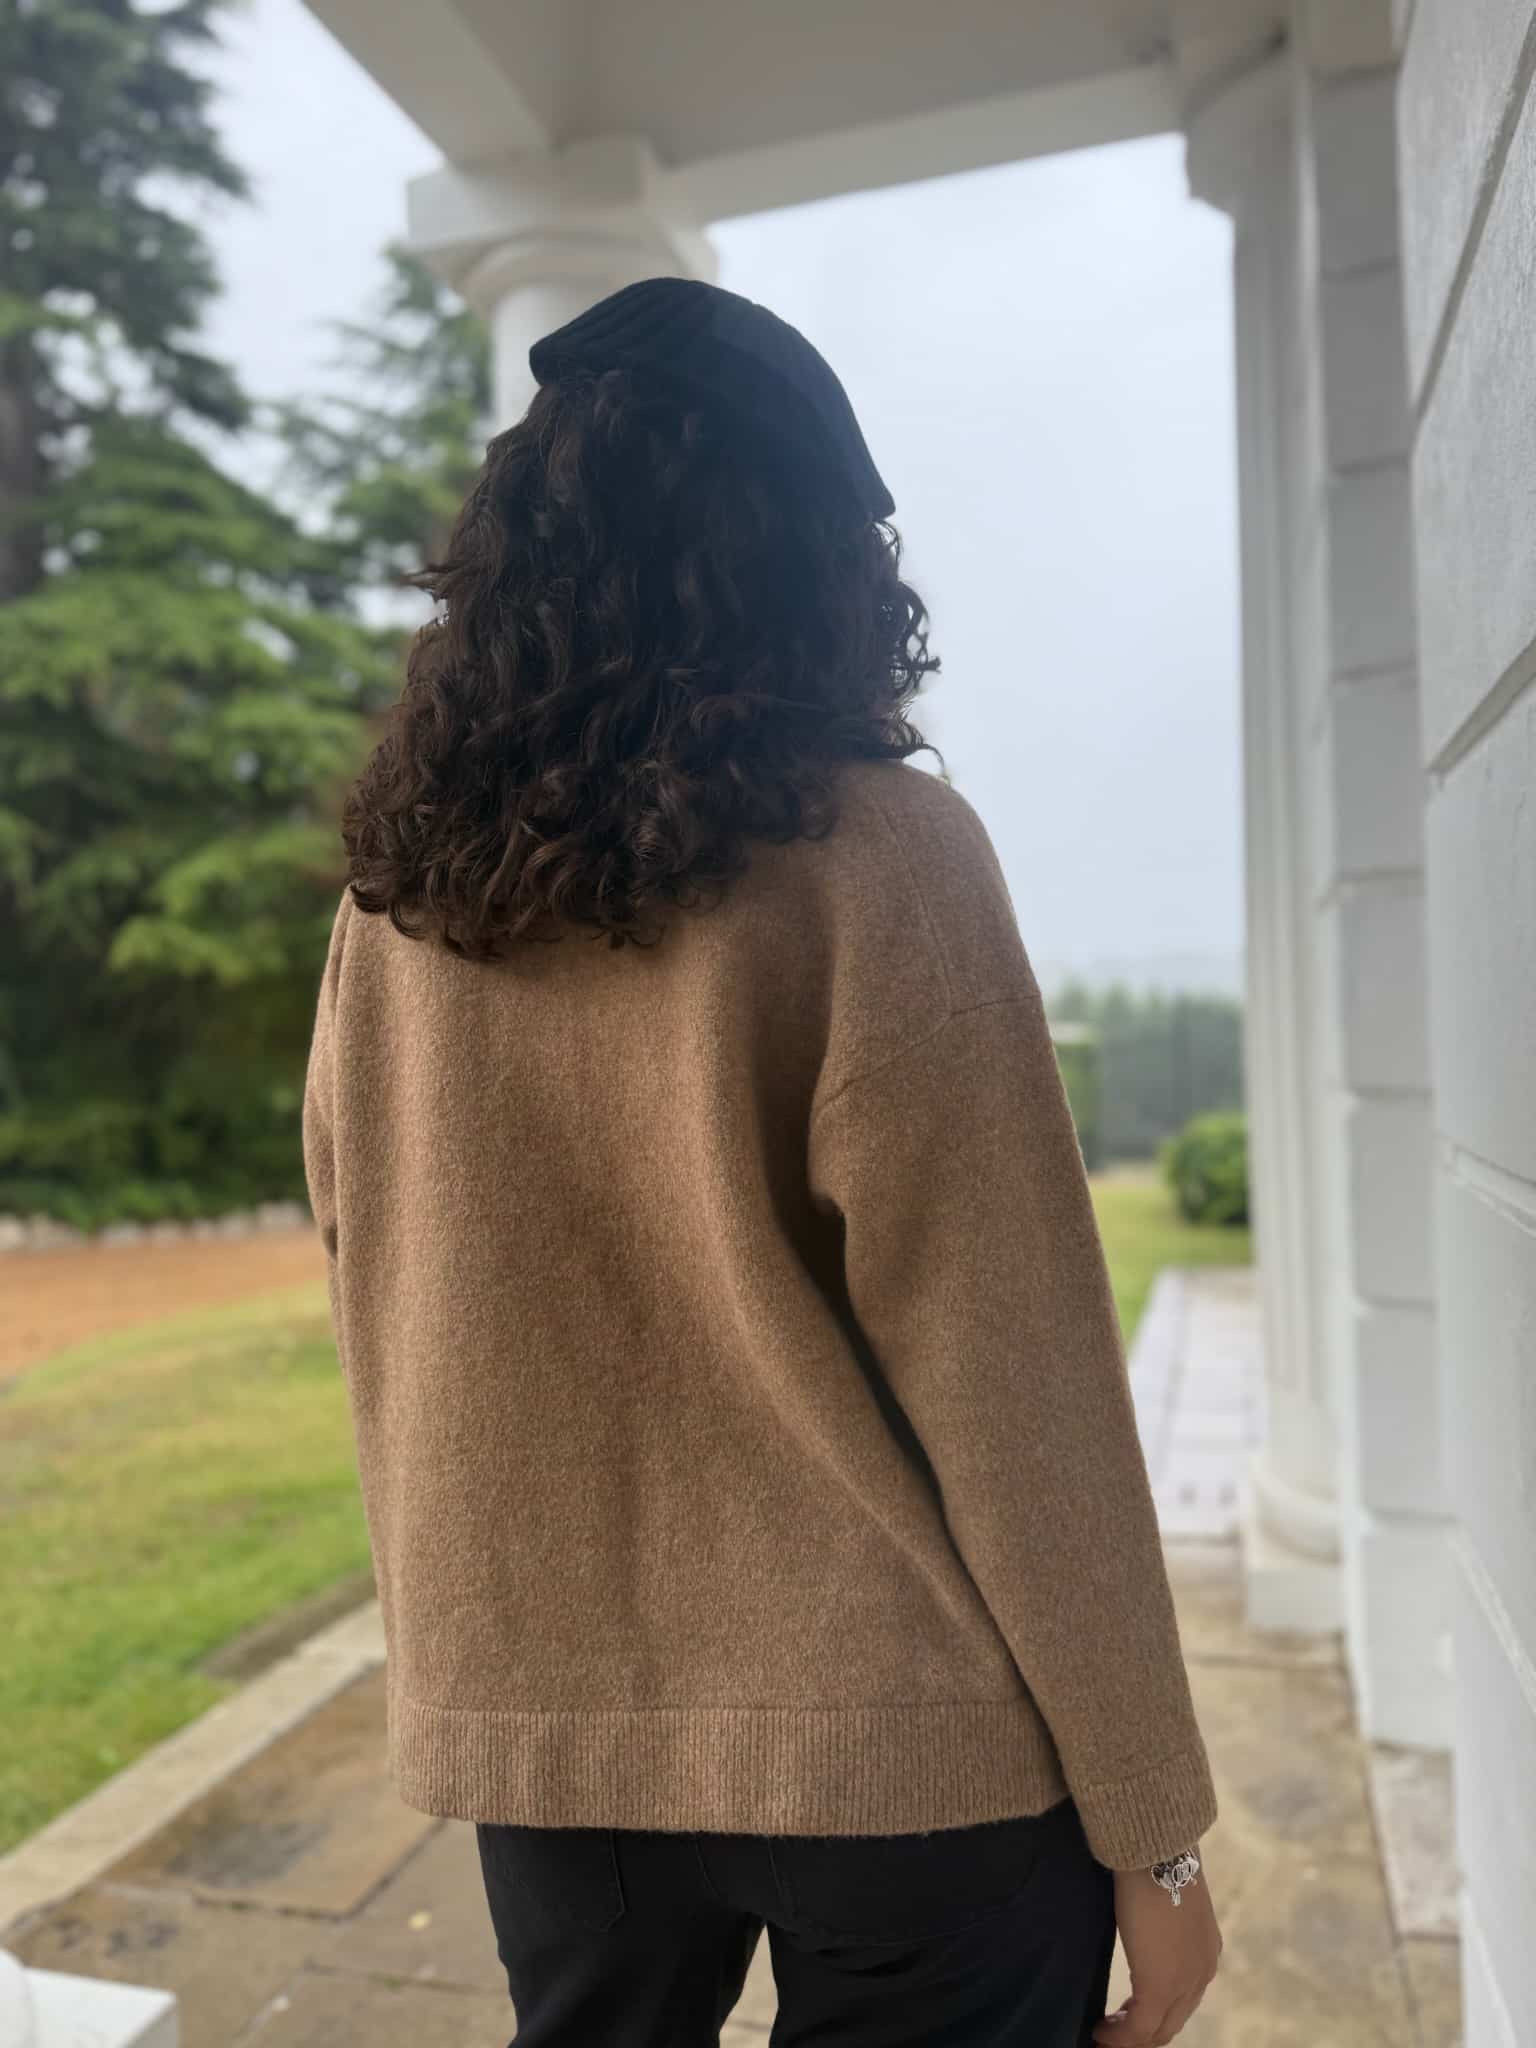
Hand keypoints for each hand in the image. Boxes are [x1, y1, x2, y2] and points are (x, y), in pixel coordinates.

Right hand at [1092, 1859, 1221, 2045]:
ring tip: (1103, 2035)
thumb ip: (1160, 1919)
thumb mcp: (1163, 1896)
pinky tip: (1099, 2030)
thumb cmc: (1153, 1860)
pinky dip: (1117, 2036)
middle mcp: (1201, 1972)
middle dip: (1141, 2033)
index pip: (1182, 2000)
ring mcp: (1184, 1982)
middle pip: (1171, 2022)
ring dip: (1129, 2037)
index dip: (1154, 2014)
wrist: (1156, 1850)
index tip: (1125, 2015)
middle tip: (1112, 2035)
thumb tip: (1140, 1921)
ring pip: (1158, 2029)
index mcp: (1204, 1951)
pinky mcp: (1159, 1986)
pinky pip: (1138, 2028)